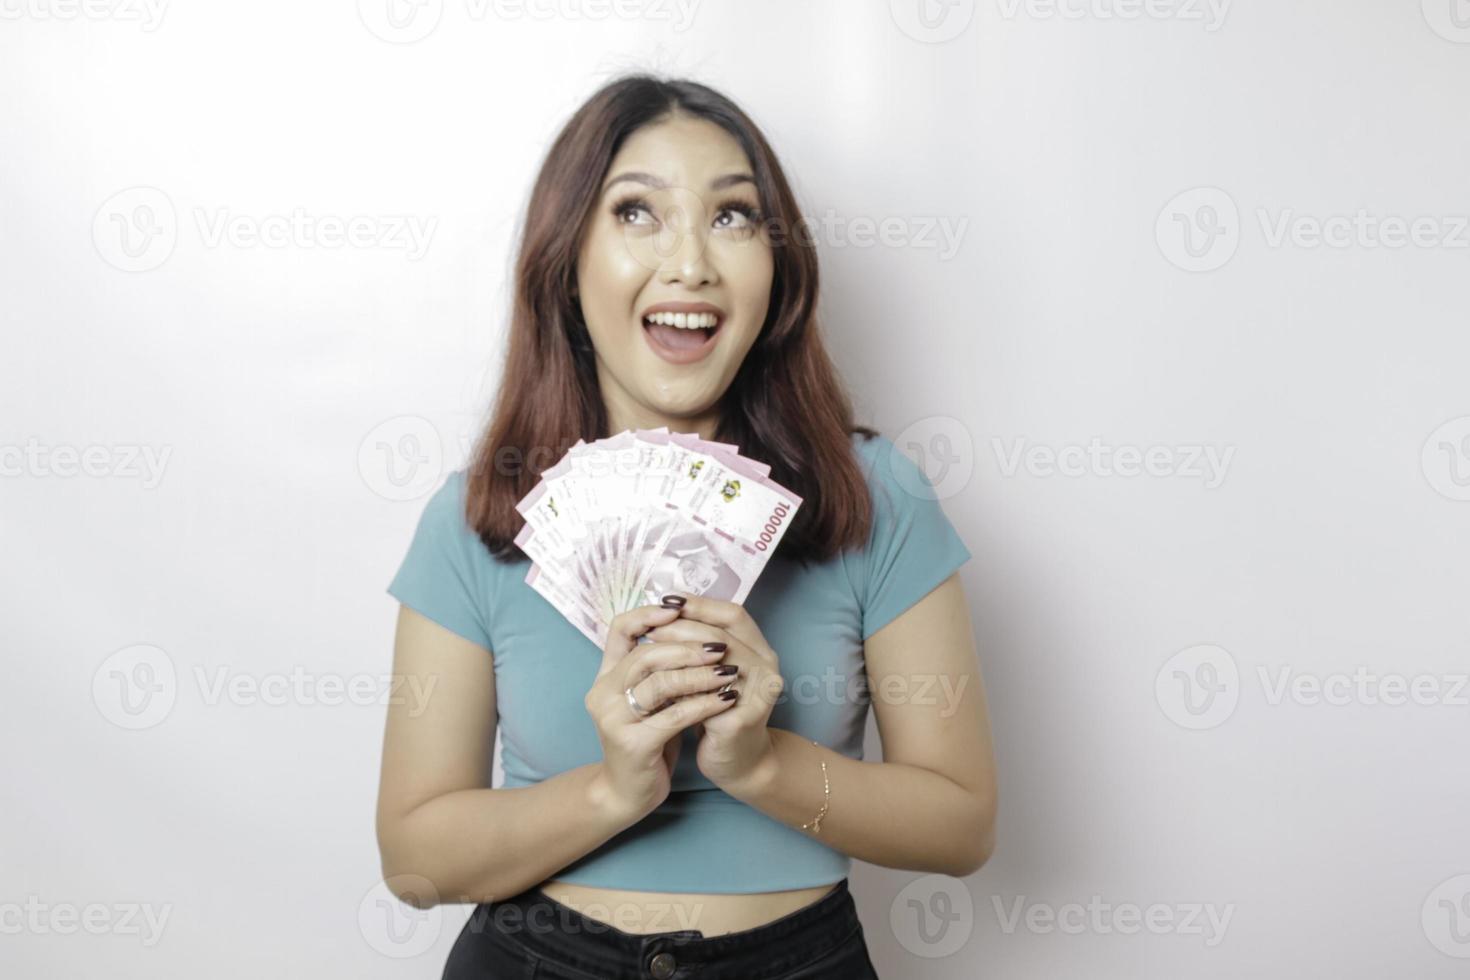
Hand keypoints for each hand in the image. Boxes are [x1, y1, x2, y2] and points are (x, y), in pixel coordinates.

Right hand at [583, 602, 740, 822]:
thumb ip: (658, 670)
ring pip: (660, 683)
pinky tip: (726, 700)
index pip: (619, 630)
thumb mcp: (649, 700)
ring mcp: (613, 719)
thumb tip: (692, 630)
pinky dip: (705, 705)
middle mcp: (603, 693)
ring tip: (729, 672)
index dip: (648, 615)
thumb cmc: (645, 740)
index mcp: (605, 677)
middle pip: (645, 654)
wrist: (627, 794)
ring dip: (700, 675)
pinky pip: (674, 716)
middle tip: (720, 647)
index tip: (679, 609)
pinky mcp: (633, 744)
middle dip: (687, 647)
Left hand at [642, 594, 783, 795]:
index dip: (700, 604)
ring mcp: (758, 694)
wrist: (738, 763)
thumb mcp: (715, 674)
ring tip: (648, 650)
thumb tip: (664, 611)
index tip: (667, 600)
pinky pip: (705, 697)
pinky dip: (680, 688)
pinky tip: (657, 683)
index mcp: (762, 650)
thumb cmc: (720, 714)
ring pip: (713, 664)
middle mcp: (767, 667)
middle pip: (721, 635)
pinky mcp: (742, 719)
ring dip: (678, 655)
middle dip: (682, 627)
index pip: (733, 614)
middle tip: (651, 627)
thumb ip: (703, 645)